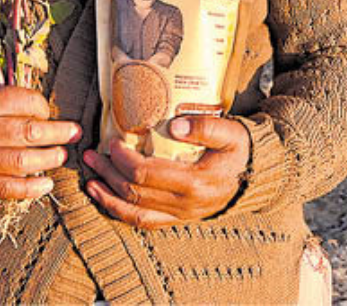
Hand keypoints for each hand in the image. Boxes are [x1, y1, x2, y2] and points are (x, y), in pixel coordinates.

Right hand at [0, 85, 80, 198]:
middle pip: (30, 132)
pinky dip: (31, 189)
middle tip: (73, 133)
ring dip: (50, 158)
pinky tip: (47, 184)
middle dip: (59, 133)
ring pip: (23, 160)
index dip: (44, 107)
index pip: (26, 102)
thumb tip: (49, 115)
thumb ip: (10, 102)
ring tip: (61, 155)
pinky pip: (7, 189)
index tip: (47, 112)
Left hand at [82, 116, 250, 227]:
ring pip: (133, 213)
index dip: (123, 159)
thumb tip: (174, 125)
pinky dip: (121, 212)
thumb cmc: (241, 150)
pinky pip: (143, 222)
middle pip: (133, 192)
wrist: (256, 176)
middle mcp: (184, 204)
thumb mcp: (231, 132)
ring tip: (90, 180)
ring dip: (107, 197)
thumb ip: (205, 127)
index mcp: (195, 182)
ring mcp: (180, 215)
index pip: (145, 173)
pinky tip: (108, 199)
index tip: (113, 142)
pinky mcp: (178, 219)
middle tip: (91, 155)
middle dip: (107, 173)